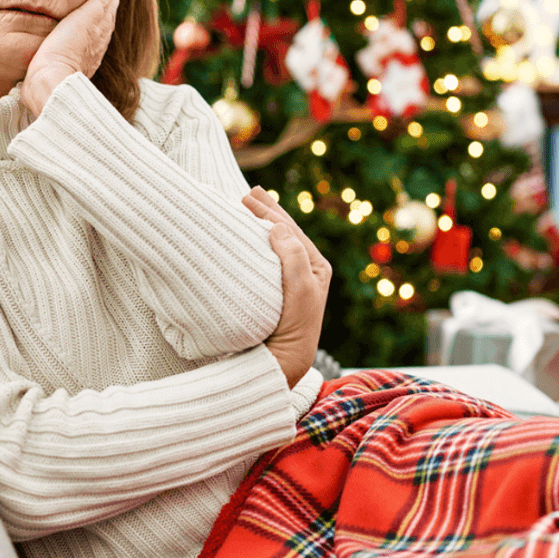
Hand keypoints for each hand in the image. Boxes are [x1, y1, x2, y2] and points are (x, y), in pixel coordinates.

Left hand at [21, 0, 123, 116]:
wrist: (52, 84)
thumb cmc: (45, 89)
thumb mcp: (44, 83)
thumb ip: (40, 81)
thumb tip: (25, 93)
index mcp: (86, 60)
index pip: (95, 40)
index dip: (99, 29)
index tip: (102, 22)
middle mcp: (96, 46)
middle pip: (107, 22)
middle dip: (111, 8)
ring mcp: (96, 32)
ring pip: (108, 9)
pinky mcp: (90, 17)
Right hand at [242, 186, 330, 388]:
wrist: (281, 363)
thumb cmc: (294, 328)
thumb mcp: (300, 291)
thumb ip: (294, 257)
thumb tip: (280, 227)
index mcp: (317, 267)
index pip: (291, 230)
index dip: (270, 210)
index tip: (248, 196)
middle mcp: (305, 272)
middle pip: (284, 233)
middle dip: (266, 212)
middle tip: (247, 194)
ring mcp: (289, 283)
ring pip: (272, 246)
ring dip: (258, 226)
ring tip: (243, 208)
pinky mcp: (273, 294)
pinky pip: (263, 261)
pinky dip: (252, 246)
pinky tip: (241, 240)